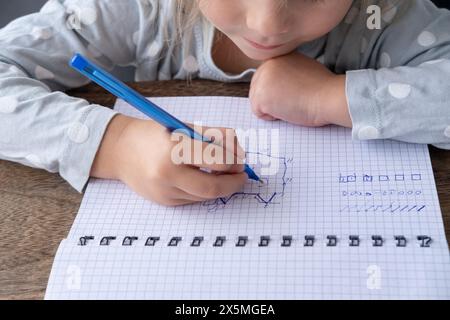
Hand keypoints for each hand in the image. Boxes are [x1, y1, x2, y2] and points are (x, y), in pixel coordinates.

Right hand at [91, 115, 246, 205]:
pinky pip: (194, 199)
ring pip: (205, 196)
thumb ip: (213, 136)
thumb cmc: (154, 134)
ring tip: (225, 175)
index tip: (241, 160)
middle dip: (234, 183)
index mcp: (174, 150)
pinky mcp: (165, 202)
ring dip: (221, 187)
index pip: (217, 161)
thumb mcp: (184, 127)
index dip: (235, 162)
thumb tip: (239, 150)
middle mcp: (168, 175)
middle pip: (213, 188)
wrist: (120, 151)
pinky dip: (205, 190)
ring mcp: (165, 192)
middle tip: (241, 176)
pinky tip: (205, 179)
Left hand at [249, 52, 351, 127]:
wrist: (328, 96)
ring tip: (291, 102)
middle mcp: (266, 64)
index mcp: (278, 56)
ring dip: (272, 107)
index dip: (278, 90)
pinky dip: (271, 116)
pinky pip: (258, 113)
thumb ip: (287, 71)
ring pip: (257, 101)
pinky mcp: (260, 97)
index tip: (293, 92)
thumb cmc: (322, 87)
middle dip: (272, 99)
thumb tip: (279, 83)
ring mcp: (261, 80)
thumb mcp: (302, 67)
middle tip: (293, 98)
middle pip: (258, 89)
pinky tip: (287, 109)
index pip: (265, 78)